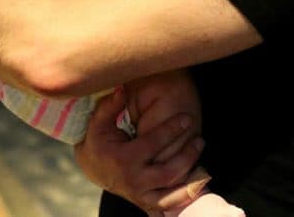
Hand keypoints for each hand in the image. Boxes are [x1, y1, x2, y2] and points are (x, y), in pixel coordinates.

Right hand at [74, 85, 204, 212]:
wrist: (94, 169)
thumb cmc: (98, 141)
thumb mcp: (98, 122)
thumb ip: (109, 105)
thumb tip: (121, 88)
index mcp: (123, 159)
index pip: (153, 144)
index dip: (172, 130)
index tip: (187, 119)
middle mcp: (134, 180)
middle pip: (169, 171)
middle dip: (188, 155)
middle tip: (200, 139)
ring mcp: (141, 194)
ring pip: (173, 193)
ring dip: (191, 175)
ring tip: (199, 155)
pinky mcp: (146, 202)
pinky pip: (170, 204)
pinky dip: (185, 196)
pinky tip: (198, 181)